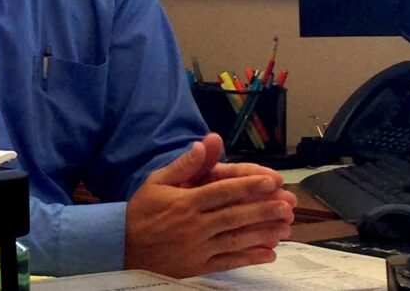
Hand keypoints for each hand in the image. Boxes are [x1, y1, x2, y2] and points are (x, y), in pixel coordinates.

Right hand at [124, 133, 295, 277]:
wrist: (122, 247)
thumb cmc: (142, 211)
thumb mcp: (157, 181)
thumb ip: (184, 165)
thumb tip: (204, 144)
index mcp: (186, 202)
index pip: (223, 191)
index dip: (249, 186)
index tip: (271, 181)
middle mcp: (194, 225)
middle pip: (235, 216)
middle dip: (264, 209)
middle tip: (288, 204)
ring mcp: (198, 248)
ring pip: (236, 239)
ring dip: (263, 233)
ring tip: (286, 227)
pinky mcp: (198, 266)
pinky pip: (228, 262)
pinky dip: (249, 258)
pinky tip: (269, 253)